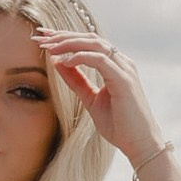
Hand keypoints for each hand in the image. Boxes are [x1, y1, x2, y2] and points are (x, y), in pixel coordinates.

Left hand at [32, 30, 164, 167]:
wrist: (140, 145)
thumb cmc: (119, 125)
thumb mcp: (90, 99)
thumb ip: (76, 80)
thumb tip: (57, 62)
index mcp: (116, 66)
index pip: (89, 43)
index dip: (65, 38)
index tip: (44, 39)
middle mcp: (122, 63)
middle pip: (90, 38)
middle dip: (63, 36)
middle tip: (40, 37)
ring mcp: (124, 70)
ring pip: (95, 44)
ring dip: (69, 43)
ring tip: (49, 48)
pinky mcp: (124, 80)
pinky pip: (100, 60)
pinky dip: (80, 57)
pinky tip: (64, 62)